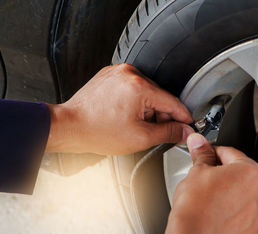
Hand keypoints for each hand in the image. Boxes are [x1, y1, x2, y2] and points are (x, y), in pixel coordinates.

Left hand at [45, 64, 193, 154]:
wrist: (69, 127)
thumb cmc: (97, 131)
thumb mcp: (140, 137)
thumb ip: (168, 133)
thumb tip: (185, 131)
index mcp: (139, 86)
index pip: (173, 102)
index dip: (183, 117)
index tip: (188, 126)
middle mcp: (129, 73)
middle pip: (160, 97)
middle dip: (161, 116)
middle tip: (154, 133)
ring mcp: (119, 72)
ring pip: (147, 93)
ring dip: (147, 109)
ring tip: (133, 125)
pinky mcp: (111, 75)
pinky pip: (133, 88)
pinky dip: (135, 102)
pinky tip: (125, 116)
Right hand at [156, 134, 257, 233]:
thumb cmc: (196, 206)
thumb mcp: (197, 171)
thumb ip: (202, 154)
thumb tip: (199, 143)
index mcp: (249, 171)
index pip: (231, 153)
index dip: (215, 152)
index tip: (206, 155)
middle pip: (240, 175)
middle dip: (223, 173)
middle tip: (205, 177)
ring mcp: (256, 214)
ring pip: (242, 196)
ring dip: (229, 194)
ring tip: (209, 198)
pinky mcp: (250, 231)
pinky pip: (242, 216)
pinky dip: (232, 213)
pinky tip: (215, 212)